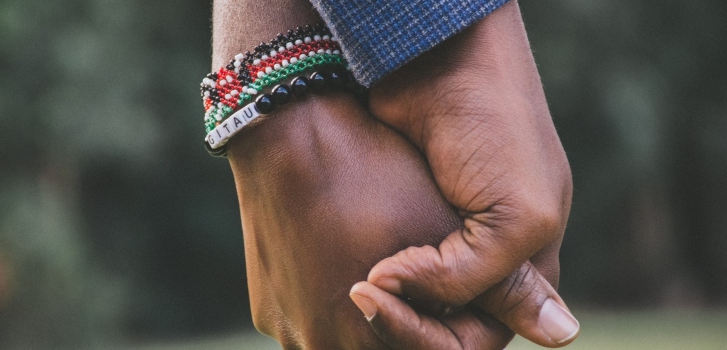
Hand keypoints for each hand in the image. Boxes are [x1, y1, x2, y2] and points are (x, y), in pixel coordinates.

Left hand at [356, 0, 578, 347]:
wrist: (439, 61)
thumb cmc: (493, 130)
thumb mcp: (516, 214)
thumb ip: (494, 279)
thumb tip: (516, 333)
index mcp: (526, 267)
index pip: (481, 337)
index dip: (433, 336)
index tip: (381, 296)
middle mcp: (484, 262)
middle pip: (443, 329)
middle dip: (403, 323)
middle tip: (362, 295)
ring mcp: (442, 242)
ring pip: (411, 305)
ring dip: (383, 305)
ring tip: (352, 288)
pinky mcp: (404, 220)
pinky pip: (388, 270)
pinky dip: (370, 278)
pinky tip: (346, 270)